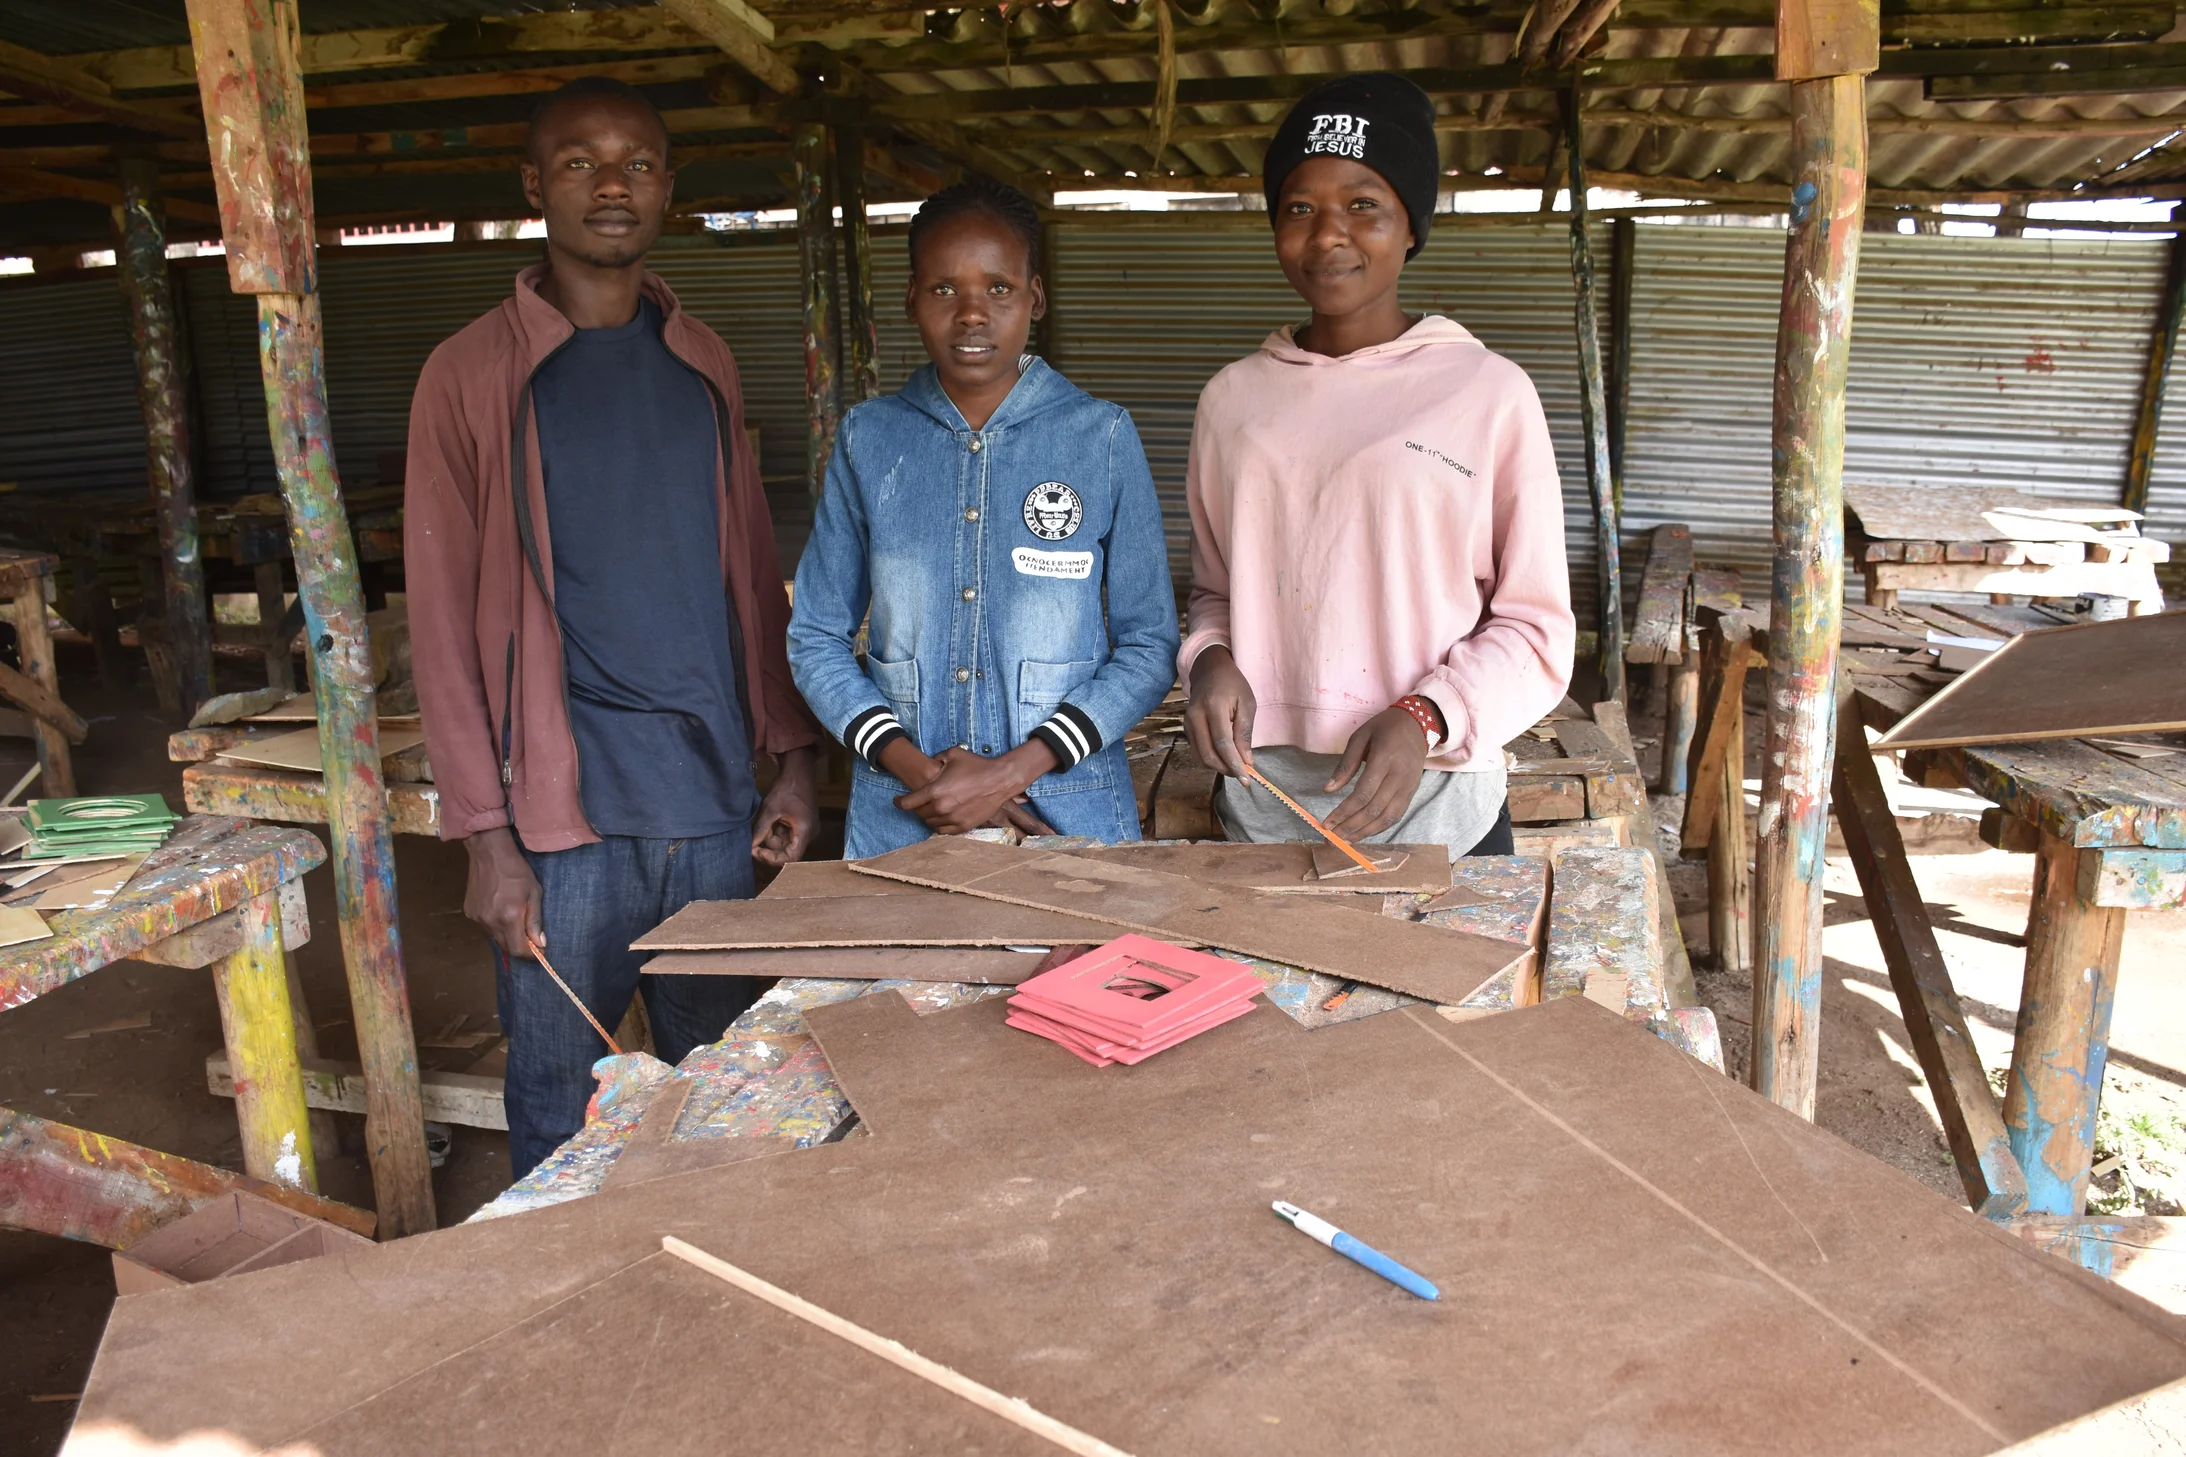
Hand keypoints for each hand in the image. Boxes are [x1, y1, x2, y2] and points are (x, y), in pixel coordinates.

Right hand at [464, 826, 542, 959]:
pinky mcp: (470, 912)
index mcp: (509, 917)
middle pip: (506, 947)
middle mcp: (491, 921)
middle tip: (530, 936)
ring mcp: (478, 918)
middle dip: (519, 945)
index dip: (530, 954)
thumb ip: (535, 920)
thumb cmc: (517, 871)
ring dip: (507, 933)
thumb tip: (540, 944)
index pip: (518, 950)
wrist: (489, 852)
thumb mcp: (534, 893)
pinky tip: (500, 908)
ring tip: (514, 916)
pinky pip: (485, 926)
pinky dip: (495, 923)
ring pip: (495, 937)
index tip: (539, 950)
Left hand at [751, 747, 818, 866]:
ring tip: (763, 823)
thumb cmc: (787, 788)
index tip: (757, 850)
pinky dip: (776, 832)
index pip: (790, 858)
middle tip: (754, 839)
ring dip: (771, 838)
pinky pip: (788, 835)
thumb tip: (750, 847)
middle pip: (787, 852)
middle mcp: (809, 835)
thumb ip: (760, 830)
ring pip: (786, 843)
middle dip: (769, 846)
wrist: (799, 771)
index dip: (772, 859)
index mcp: (805, 832)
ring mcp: (807, 830)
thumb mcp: (770, 810)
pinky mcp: (802, 825)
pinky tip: (770, 820)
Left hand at [895, 742, 1058, 834]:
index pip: (907, 803)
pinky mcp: (963, 826)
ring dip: (928, 816)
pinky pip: (943, 830)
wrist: (1000, 780)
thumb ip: (936, 758)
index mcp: (935, 791)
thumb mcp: (952, 754)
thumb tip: (930, 763)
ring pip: (930, 823)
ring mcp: (953, 819)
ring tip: (931, 808)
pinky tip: (942, 817)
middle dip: (916, 807)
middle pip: (918, 813)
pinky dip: (939, 824)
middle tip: (918, 801)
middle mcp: (941, 808)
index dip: (898, 802)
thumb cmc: (976, 766)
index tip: (897, 800)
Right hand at [1184, 646, 1255, 777]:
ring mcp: (1188, 723)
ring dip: (1219, 767)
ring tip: (1236, 767)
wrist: (1210, 670)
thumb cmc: (1233, 684)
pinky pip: (1197, 751)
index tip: (1246, 779)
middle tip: (1242, 775)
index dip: (1234, 763)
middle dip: (1226, 769)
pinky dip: (1211, 760)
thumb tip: (1246, 761)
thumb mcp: (1247, 703)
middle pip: (1208, 754)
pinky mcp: (1186, 728)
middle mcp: (1195, 716)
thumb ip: (1244, 732)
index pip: (1222, 743)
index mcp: (1213, 707)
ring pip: (1200, 756)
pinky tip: (1225, 759)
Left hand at [1321, 706, 1430, 840]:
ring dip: (1364, 833)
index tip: (1327, 823)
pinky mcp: (1411, 793)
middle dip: (1351, 827)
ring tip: (1344, 841)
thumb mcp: (1360, 737)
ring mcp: (1408, 786)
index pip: (1363, 793)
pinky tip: (1363, 833)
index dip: (1344, 812)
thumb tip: (1327, 790)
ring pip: (1387, 818)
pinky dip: (1379, 828)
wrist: (1418, 725)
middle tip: (1331, 839)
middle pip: (1374, 809)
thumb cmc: (1384, 729)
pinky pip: (1396, 816)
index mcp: (1385, 758)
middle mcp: (1399, 776)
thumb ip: (1345, 764)